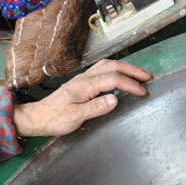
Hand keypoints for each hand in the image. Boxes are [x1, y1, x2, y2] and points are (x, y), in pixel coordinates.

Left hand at [12, 59, 150, 136]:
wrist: (38, 117)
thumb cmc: (55, 119)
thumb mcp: (75, 117)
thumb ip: (95, 107)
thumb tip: (115, 99)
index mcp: (84, 85)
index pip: (113, 80)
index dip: (130, 84)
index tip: (143, 92)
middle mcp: (84, 78)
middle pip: (112, 66)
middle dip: (132, 70)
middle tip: (147, 77)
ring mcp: (82, 78)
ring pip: (107, 65)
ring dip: (124, 67)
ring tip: (138, 74)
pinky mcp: (81, 82)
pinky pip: (102, 69)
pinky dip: (115, 69)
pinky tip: (119, 75)